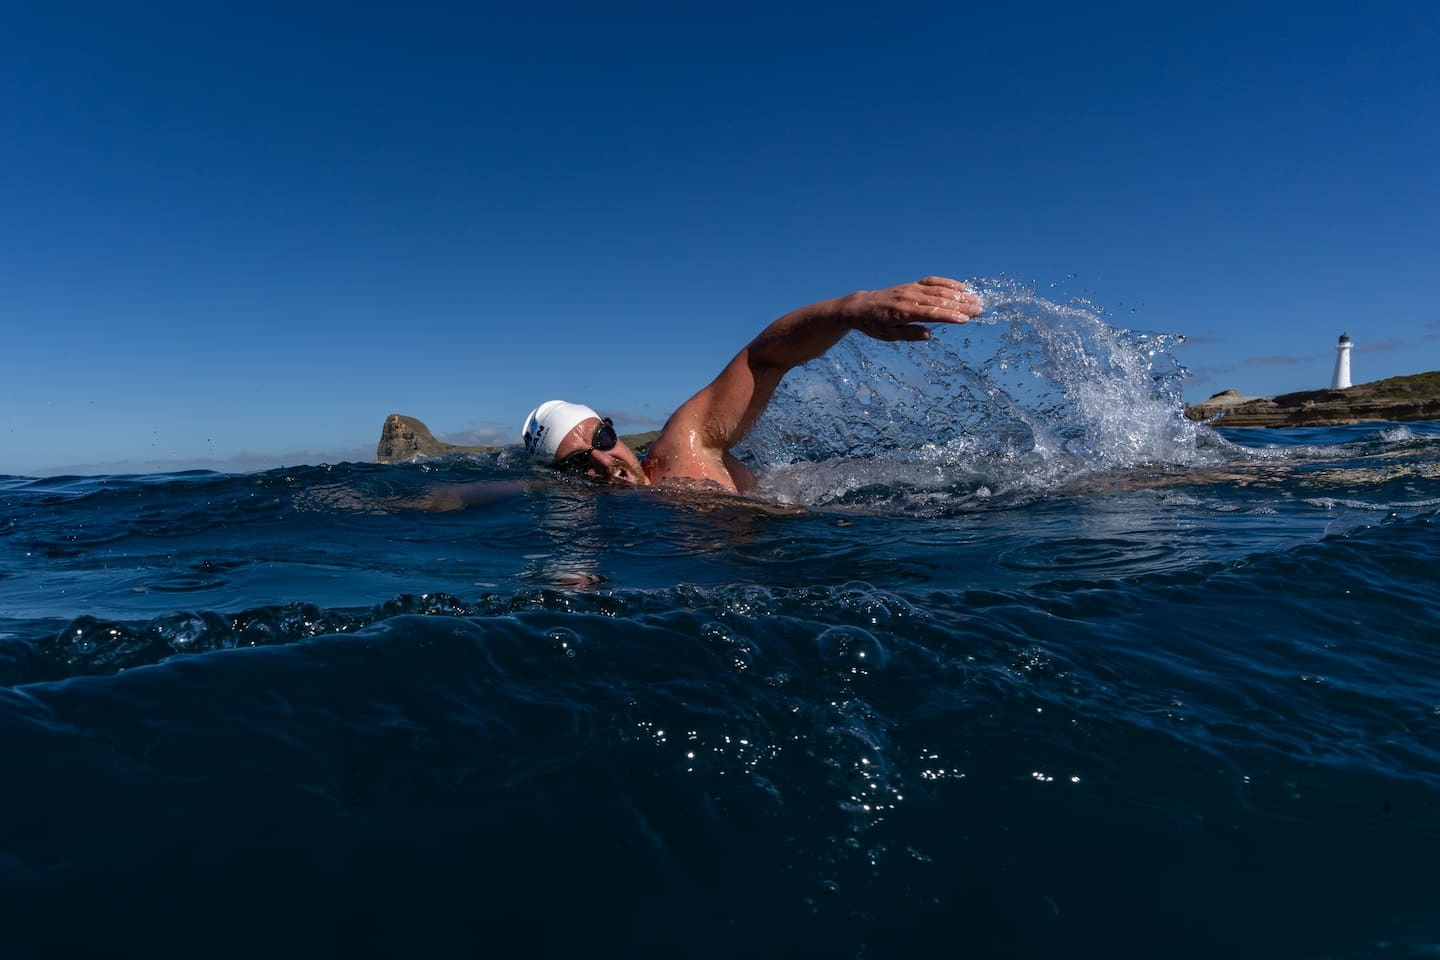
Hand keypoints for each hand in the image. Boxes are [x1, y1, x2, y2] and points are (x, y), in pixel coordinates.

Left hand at [842, 276, 982, 341]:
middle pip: (940, 300)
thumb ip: (909, 335)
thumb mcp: (888, 335)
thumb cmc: (875, 324)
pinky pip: (933, 281)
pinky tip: (961, 286)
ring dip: (959, 294)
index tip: (966, 319)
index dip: (949, 316)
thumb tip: (929, 335)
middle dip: (961, 304)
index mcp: (904, 312)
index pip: (931, 313)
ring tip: (976, 300)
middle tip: (979, 309)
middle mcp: (910, 297)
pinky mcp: (913, 284)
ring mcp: (912, 289)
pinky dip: (948, 282)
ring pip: (939, 290)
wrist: (861, 306)